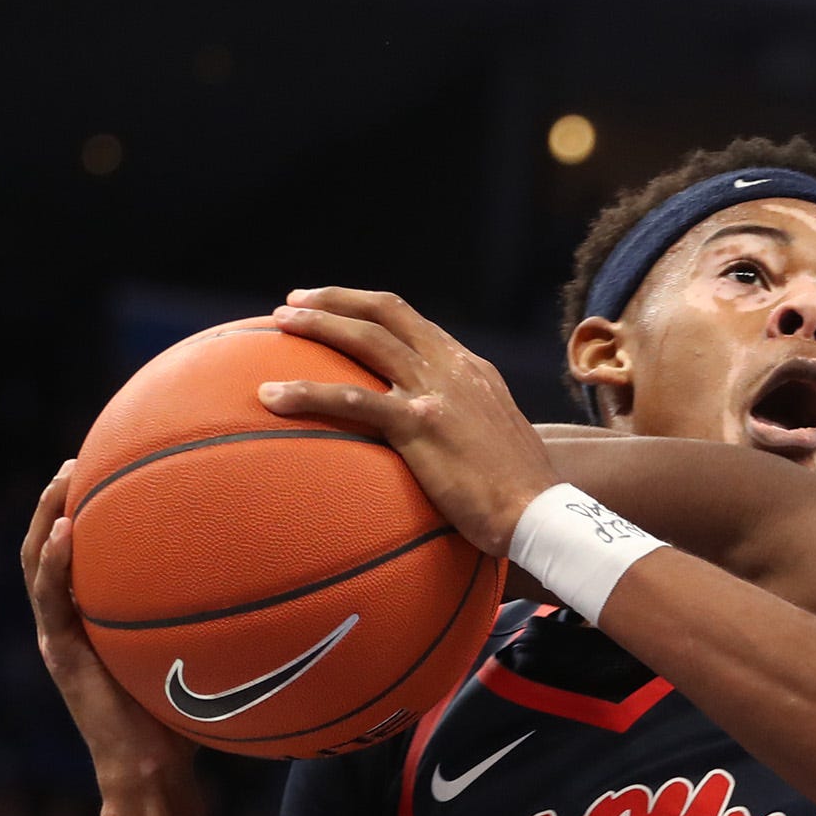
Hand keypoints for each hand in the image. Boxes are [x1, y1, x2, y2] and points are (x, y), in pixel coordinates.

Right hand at [20, 462, 196, 787]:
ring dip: (46, 518)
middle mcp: (70, 623)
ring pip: (37, 565)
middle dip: (57, 501)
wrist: (152, 770)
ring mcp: (60, 638)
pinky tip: (67, 533)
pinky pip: (51, 601)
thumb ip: (212, 622)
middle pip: (49, 548)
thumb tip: (270, 588)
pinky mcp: (61, 655)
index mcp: (93, 620)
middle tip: (74, 462)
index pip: (79, 556)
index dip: (81, 513)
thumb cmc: (182, 722)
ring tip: (63, 479)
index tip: (101, 470)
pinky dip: (55, 565)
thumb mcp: (197, 657)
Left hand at [258, 289, 559, 554]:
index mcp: (470, 370)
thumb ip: (468, 428)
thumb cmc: (522, 498)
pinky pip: (351, 400)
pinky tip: (271, 398)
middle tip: (294, 303)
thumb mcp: (499, 444)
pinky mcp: (419, 426)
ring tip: (274, 327)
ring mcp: (436, 393)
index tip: (336, 308)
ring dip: (315, 326)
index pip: (412, 322)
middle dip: (335, 300)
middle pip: (385, 313)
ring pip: (365, 340)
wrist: (544, 515)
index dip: (368, 308)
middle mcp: (452, 370)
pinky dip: (305, 393)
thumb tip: (444, 446)